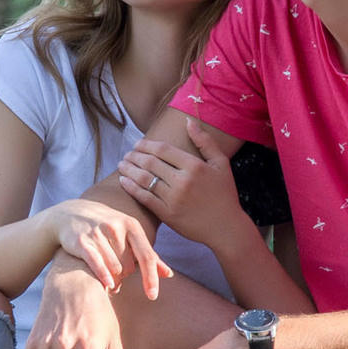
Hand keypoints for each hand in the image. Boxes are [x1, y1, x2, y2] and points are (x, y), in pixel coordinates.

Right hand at [40, 198, 165, 298]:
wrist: (70, 214)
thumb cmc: (106, 229)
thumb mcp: (129, 235)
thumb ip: (148, 255)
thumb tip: (168, 275)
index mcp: (132, 225)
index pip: (147, 256)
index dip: (151, 277)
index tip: (153, 296)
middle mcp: (116, 227)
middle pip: (129, 266)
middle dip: (125, 275)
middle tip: (118, 274)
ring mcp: (98, 233)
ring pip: (114, 268)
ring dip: (114, 279)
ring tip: (110, 279)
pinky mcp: (82, 241)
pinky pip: (96, 264)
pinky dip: (103, 276)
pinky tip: (108, 285)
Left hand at [119, 119, 254, 250]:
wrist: (225, 227)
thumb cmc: (224, 194)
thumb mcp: (221, 164)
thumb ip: (205, 141)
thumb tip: (188, 121)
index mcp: (194, 166)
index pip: (162, 149)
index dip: (146, 144)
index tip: (138, 143)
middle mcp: (182, 181)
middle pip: (150, 163)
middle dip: (134, 156)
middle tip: (127, 154)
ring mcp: (173, 198)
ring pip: (144, 179)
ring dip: (129, 169)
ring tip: (122, 164)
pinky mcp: (167, 214)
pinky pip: (144, 198)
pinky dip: (131, 188)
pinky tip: (123, 181)